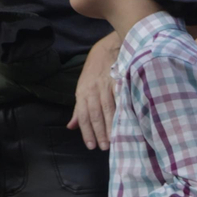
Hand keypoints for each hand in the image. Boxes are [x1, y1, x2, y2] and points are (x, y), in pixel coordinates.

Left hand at [68, 32, 121, 150]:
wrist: (107, 49)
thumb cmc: (94, 73)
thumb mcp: (82, 89)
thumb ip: (78, 109)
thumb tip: (71, 126)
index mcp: (83, 93)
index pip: (83, 115)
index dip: (86, 131)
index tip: (91, 146)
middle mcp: (93, 90)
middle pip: (95, 114)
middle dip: (99, 132)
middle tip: (103, 147)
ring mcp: (107, 86)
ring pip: (108, 109)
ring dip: (110, 126)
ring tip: (113, 140)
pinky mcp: (120, 82)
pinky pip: (121, 99)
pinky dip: (123, 111)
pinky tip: (126, 122)